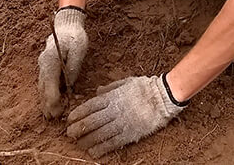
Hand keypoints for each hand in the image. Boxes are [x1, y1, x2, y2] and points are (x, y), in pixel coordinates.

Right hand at [38, 6, 87, 118]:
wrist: (66, 24)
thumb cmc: (74, 36)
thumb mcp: (78, 48)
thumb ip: (73, 65)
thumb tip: (70, 83)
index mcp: (51, 59)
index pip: (50, 82)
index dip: (53, 97)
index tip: (56, 109)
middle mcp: (44, 64)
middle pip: (44, 86)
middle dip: (48, 103)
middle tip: (53, 118)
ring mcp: (43, 65)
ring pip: (42, 86)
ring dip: (45, 100)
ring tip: (49, 115)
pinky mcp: (46, 67)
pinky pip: (44, 83)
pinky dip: (46, 93)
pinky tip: (49, 104)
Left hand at [66, 75, 185, 157]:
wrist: (164, 96)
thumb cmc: (145, 87)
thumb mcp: (126, 82)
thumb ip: (110, 88)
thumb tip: (97, 91)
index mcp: (113, 97)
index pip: (89, 106)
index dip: (77, 114)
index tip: (69, 119)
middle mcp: (115, 110)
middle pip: (91, 121)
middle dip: (78, 129)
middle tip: (69, 134)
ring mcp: (123, 122)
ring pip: (99, 134)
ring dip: (86, 140)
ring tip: (78, 144)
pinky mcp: (131, 133)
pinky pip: (113, 142)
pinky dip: (102, 148)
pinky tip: (93, 151)